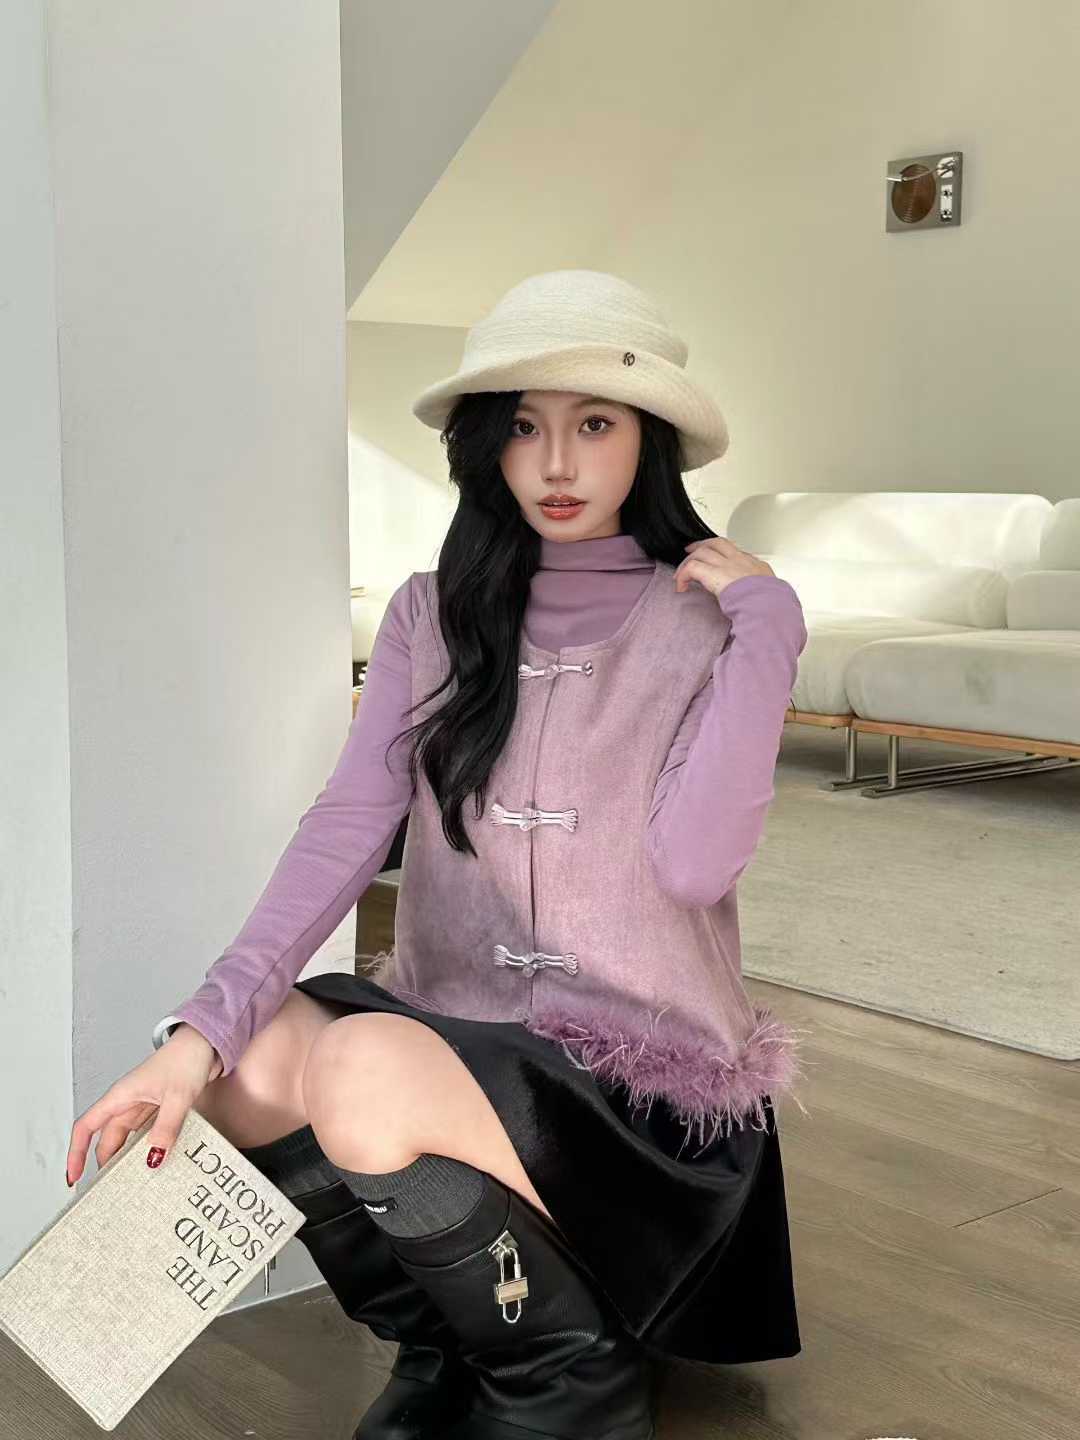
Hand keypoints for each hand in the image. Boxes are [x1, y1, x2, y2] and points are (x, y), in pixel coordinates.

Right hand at [65, 1026, 222, 1185]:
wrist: (206, 1044)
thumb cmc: (186, 1058)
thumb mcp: (177, 1096)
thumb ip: (166, 1128)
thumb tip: (154, 1158)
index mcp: (121, 1096)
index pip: (86, 1127)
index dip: (76, 1153)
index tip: (74, 1176)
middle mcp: (128, 1102)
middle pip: (108, 1140)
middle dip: (107, 1164)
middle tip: (112, 1191)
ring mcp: (143, 1107)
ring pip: (128, 1139)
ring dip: (130, 1158)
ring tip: (135, 1182)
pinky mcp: (160, 1109)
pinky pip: (148, 1134)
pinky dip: (149, 1148)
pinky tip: (157, 1161)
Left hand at [673, 536, 775, 599]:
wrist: (767, 605)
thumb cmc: (771, 604)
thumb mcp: (772, 594)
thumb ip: (762, 591)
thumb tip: (760, 598)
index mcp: (755, 565)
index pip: (736, 552)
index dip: (722, 553)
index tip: (716, 559)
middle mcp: (739, 560)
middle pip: (717, 543)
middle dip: (702, 545)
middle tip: (691, 550)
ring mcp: (726, 564)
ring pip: (702, 552)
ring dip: (688, 562)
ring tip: (681, 574)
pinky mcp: (713, 573)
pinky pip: (691, 568)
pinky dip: (683, 575)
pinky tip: (681, 586)